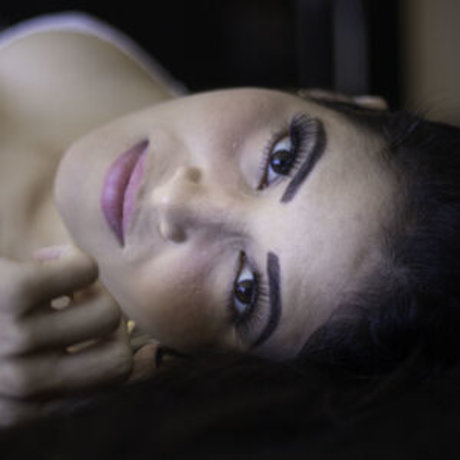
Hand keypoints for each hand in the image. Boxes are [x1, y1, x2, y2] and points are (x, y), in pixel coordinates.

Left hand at [0, 246, 132, 427]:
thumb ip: (65, 379)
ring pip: (107, 313)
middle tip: (78, 302)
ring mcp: (14, 339)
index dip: (114, 349)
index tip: (89, 330)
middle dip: (108, 323)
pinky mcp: (8, 291)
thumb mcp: (13, 374)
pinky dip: (75, 261)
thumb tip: (134, 361)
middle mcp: (23, 384)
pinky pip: (83, 272)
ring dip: (90, 289)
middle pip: (120, 356)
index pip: (114, 383)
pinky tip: (46, 259)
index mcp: (26, 409)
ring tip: (56, 281)